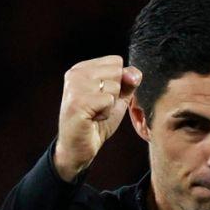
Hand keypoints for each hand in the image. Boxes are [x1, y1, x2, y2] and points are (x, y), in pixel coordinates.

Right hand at [55, 55, 142, 180]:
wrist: (79, 148)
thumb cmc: (97, 122)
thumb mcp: (117, 99)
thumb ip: (128, 82)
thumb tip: (135, 73)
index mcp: (82, 68)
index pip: (116, 62)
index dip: (117, 83)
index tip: (101, 98)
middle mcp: (76, 73)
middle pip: (116, 72)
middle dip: (114, 94)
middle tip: (98, 108)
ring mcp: (75, 86)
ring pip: (113, 86)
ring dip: (109, 105)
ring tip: (94, 113)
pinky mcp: (78, 101)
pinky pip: (108, 100)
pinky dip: (105, 113)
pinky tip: (92, 119)